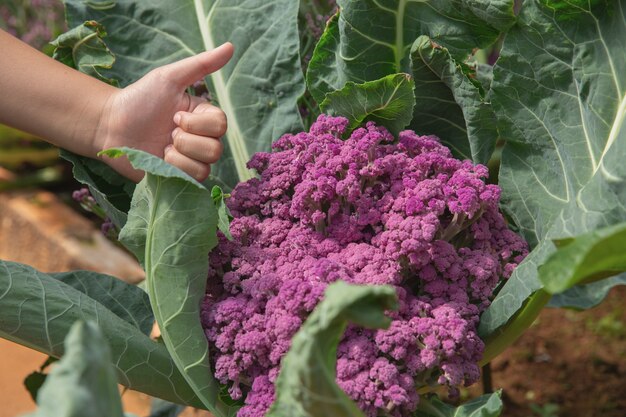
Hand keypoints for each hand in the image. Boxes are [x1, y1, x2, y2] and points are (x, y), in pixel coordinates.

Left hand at [96, 43, 233, 181]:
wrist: (109, 126)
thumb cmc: (138, 100)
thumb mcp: (169, 78)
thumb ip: (201, 65)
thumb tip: (230, 46)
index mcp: (202, 117)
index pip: (221, 125)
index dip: (198, 123)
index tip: (174, 114)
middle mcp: (200, 140)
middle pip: (216, 149)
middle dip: (187, 140)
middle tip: (167, 132)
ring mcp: (190, 161)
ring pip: (206, 166)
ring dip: (179, 155)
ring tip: (161, 146)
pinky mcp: (179, 177)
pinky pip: (192, 178)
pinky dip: (174, 168)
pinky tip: (160, 159)